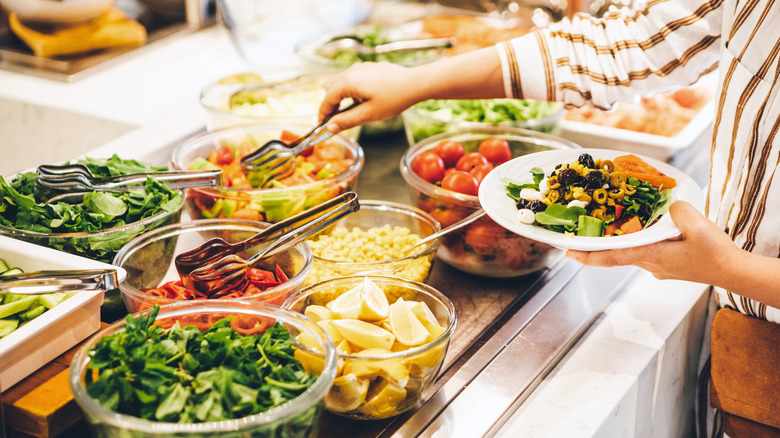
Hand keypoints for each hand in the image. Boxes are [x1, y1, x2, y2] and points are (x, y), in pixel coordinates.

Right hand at [319, 62, 421, 132]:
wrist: (415, 83)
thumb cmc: (394, 98)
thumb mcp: (368, 114)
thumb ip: (347, 121)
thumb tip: (330, 127)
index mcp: (348, 82)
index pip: (327, 99)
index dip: (323, 113)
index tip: (322, 124)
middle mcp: (352, 71)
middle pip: (331, 88)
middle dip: (330, 104)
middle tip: (334, 120)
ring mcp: (361, 67)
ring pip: (341, 82)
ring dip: (340, 96)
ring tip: (347, 111)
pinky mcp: (370, 67)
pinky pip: (353, 78)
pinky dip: (350, 89)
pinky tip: (361, 100)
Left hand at [566, 201, 741, 284]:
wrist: (734, 271)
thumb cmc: (715, 252)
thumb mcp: (697, 224)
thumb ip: (678, 210)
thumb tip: (668, 206)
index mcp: (651, 256)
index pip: (612, 257)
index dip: (588, 255)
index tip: (568, 253)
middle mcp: (650, 264)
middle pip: (617, 252)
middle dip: (599, 243)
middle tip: (580, 231)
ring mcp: (658, 266)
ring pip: (632, 250)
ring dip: (621, 240)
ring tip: (610, 223)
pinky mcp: (666, 264)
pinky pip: (646, 250)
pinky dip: (639, 240)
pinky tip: (645, 227)